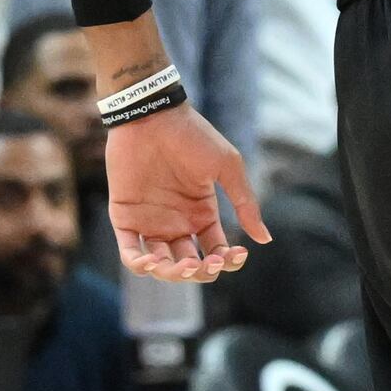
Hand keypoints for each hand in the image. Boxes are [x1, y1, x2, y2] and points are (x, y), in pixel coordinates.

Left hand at [109, 93, 271, 281]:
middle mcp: (177, 223)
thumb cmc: (193, 136)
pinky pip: (129, 252)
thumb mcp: (226, 167)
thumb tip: (265, 239)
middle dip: (200, 272)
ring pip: (160, 266)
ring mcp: (150, 222)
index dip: (227, 261)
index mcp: (202, 214)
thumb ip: (245, 203)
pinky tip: (151, 262)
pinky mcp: (124, 217)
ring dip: (171, 274)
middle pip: (189, 265)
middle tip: (205, 263)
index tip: (236, 253)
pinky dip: (139, 264)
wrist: (152, 116)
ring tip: (182, 264)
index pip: (216, 251)